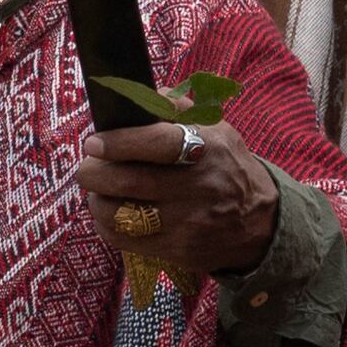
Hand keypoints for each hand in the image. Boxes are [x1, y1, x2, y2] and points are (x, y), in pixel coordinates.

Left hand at [76, 122, 280, 281]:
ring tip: (98, 190)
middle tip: (86, 168)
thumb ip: (177, 109)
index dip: (119, 142)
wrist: (259, 223)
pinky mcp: (178, 250)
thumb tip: (137, 97)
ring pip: (123, 215)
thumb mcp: (216, 129)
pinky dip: (107, 226)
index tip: (94, 142)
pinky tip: (109, 214)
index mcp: (208, 149)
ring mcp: (188, 223)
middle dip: (95, 173)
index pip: (158, 143)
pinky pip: (127, 241)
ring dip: (98, 201)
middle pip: (132, 181)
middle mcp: (199, 187)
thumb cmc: (227, 167)